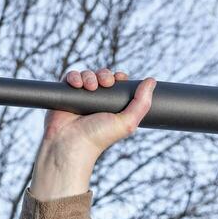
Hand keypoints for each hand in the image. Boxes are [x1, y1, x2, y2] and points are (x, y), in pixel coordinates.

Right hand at [42, 65, 156, 157]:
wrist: (72, 144)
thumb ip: (141, 104)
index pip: (116, 84)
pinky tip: (77, 84)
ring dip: (89, 75)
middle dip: (104, 74)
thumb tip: (151, 80)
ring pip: (86, 75)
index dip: (117, 78)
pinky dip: (74, 77)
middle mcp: (97, 102)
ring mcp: (81, 98)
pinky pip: (70, 77)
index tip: (118, 79)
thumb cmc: (98, 137)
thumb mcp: (126, 123)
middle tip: (104, 82)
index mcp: (112, 107)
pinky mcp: (66, 95)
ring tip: (90, 86)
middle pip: (102, 76)